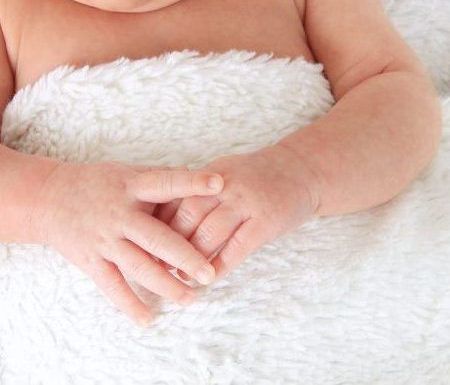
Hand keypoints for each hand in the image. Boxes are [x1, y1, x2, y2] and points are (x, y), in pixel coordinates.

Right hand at [32, 162, 223, 324]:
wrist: (47, 199)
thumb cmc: (99, 183)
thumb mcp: (129, 173)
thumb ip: (164, 180)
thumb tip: (206, 182)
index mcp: (133, 187)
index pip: (166, 184)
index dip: (191, 183)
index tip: (219, 185)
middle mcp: (120, 216)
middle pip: (156, 238)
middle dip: (185, 257)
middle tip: (209, 274)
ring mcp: (105, 241)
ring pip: (138, 267)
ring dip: (165, 286)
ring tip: (190, 299)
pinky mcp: (91, 261)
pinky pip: (112, 286)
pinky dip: (129, 304)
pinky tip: (148, 319)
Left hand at [157, 145, 318, 280]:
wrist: (305, 170)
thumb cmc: (260, 178)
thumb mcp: (226, 175)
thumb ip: (199, 194)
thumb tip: (161, 221)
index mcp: (212, 175)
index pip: (175, 198)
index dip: (158, 223)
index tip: (144, 243)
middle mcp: (227, 186)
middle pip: (188, 215)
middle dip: (169, 244)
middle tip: (155, 265)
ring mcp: (248, 203)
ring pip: (209, 233)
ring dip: (191, 259)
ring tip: (181, 276)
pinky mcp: (266, 222)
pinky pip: (237, 249)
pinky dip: (219, 266)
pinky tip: (209, 278)